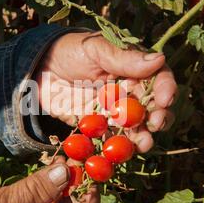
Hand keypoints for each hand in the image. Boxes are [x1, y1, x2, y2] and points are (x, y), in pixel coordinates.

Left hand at [37, 32, 176, 151]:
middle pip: (153, 106)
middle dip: (159, 117)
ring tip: (144, 143)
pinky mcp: (99, 126)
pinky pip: (113, 138)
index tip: (165, 99)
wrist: (37, 70)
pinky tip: (122, 152)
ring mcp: (115, 111)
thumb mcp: (94, 50)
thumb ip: (123, 58)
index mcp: (132, 68)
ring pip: (137, 126)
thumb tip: (158, 59)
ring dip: (143, 136)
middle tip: (155, 123)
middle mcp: (129, 91)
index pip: (158, 77)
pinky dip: (119, 147)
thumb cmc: (68, 51)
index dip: (166, 88)